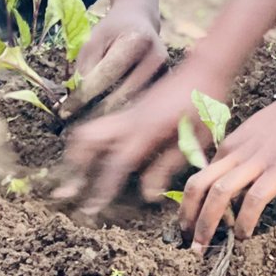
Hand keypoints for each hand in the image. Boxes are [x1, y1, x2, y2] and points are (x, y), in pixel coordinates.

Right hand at [54, 61, 228, 216]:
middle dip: (76, 165)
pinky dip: (93, 143)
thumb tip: (147, 194)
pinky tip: (99, 159)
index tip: (91, 208)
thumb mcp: (194, 138)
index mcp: (147, 129)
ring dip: (80, 152)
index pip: (117, 163)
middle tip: (71, 190)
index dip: (102, 188)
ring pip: (91, 129)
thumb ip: (168, 165)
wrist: (204, 66)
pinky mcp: (131, 109)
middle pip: (88, 139)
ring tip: (78, 176)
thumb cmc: (204, 102)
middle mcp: (130, 119)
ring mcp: (128, 112)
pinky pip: (103, 127)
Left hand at [61, 2, 167, 118]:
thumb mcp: (94, 39)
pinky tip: (108, 121)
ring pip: (134, 103)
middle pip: (123, 94)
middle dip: (97, 113)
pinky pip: (143, 103)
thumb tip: (75, 98)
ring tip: (89, 127)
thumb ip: (85, 66)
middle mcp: (155, 56)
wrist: (140, 19)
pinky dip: (124, 113)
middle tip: (76, 125)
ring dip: (111, 118)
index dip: (84, 95)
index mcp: (136, 40)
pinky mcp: (166, 83)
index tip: (65, 111)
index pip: (106, 74)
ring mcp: (165, 72)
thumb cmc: (113, 29)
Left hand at [179, 83, 275, 252]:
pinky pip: (253, 200)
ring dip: (207, 224)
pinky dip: (244, 222)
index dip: (192, 207)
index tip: (192, 227)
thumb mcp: (257, 135)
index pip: (200, 179)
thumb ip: (244, 159)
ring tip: (205, 246)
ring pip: (219, 194)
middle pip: (198, 186)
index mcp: (230, 146)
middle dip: (188, 218)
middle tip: (189, 244)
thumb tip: (237, 189)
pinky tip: (245, 235)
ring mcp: (256, 161)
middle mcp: (236, 153)